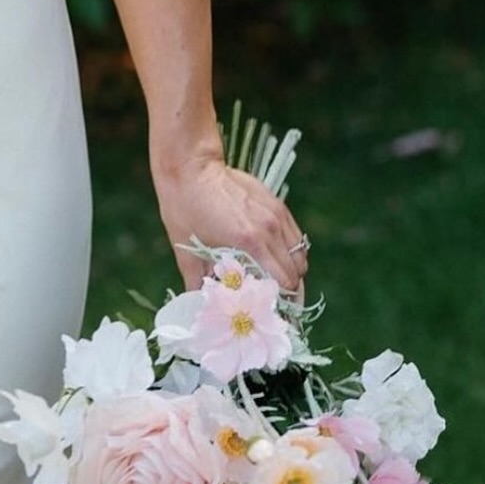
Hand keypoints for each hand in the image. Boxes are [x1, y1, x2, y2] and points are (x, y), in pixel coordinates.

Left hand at [154, 152, 309, 296]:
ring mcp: (276, 215)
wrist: (190, 167)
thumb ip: (198, 284)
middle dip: (288, 293)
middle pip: (296, 274)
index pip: (282, 284)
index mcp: (249, 243)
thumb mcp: (187, 251)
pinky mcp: (276, 204)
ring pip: (300, 256)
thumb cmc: (184, 208)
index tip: (271, 316)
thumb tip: (201, 310)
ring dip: (292, 273)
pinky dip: (291, 252)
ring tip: (275, 283)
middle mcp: (269, 229)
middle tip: (274, 305)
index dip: (279, 304)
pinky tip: (275, 258)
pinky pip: (295, 237)